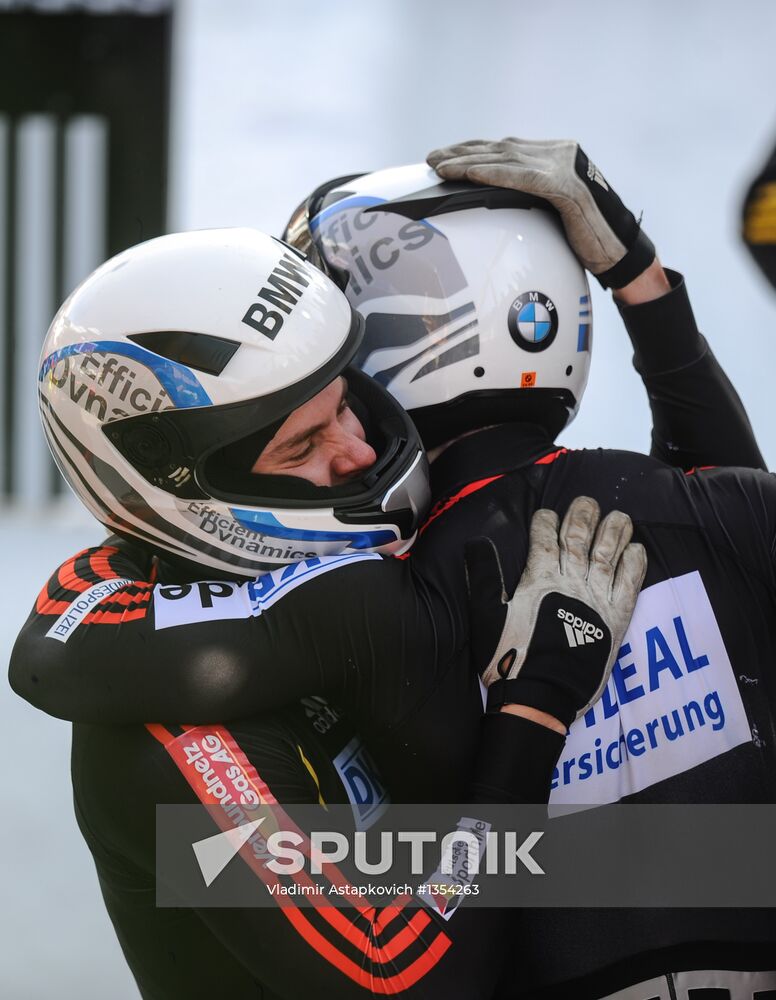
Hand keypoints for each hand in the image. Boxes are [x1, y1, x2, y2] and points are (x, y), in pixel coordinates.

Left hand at [427, 137, 654, 288]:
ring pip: (505, 158)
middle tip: (432, 159)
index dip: (474, 150)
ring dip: (467, 162)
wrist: (619, 251)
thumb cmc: (586, 238)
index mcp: (557, 155)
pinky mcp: (565, 185)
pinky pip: (519, 176)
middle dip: (463, 153)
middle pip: (501, 148)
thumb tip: (494, 196)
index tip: (447, 155)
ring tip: (440, 168)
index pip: (506, 148)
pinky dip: (491, 174)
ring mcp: (564, 165)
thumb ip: (529, 195)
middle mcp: (559, 152)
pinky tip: (468, 175)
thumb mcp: (552, 210)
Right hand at [465, 496, 646, 726]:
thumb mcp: (486, 616)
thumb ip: (483, 577)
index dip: (546, 521)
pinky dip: (635, 565)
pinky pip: (630, 584)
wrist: (542, 696)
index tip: (547, 513)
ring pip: (609, 555)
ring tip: (619, 516)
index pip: (545, 538)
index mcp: (539, 579)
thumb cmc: (510, 658)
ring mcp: (596, 599)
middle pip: (580, 538)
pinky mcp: (615, 618)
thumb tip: (477, 543)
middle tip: (588, 501)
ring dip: (615, 532)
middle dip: (583, 515)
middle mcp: (571, 582)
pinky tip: (637, 550)